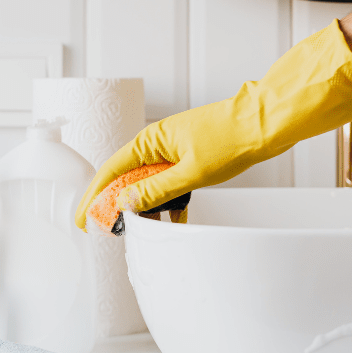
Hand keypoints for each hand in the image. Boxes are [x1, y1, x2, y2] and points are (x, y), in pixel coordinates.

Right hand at [75, 20, 351, 233]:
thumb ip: (157, 190)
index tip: (84, 219)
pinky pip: (169, 185)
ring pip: (148, 185)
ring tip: (141, 228)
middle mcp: (157, 145)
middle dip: (115, 205)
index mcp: (151, 141)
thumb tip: (126, 203)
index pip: (111, 172)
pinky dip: (169, 203)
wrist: (266, 122)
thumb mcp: (191, 172)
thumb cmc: (232, 137)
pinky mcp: (189, 160)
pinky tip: (173, 220)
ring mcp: (173, 152)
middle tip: (107, 229)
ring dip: (145, 206)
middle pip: (126, 180)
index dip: (95, 197)